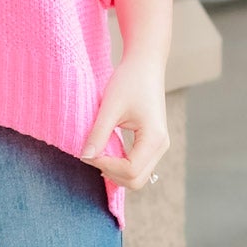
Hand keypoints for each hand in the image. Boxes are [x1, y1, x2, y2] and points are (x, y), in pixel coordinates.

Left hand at [79, 50, 168, 191]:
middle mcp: (161, 146)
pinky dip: (120, 166)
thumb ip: (99, 134)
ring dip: (115, 171)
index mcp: (154, 138)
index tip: (88, 152)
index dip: (106, 165)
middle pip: (136, 181)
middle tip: (91, 155)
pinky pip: (137, 166)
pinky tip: (105, 152)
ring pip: (137, 177)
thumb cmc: (129, 81)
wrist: (145, 65)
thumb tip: (85, 157)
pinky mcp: (152, 144)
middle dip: (111, 173)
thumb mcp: (110, 107)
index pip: (130, 170)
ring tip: (97, 153)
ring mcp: (159, 146)